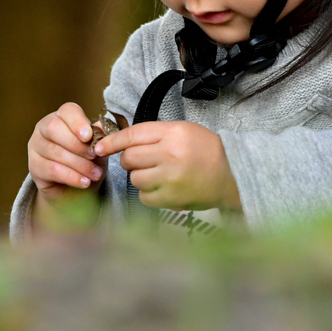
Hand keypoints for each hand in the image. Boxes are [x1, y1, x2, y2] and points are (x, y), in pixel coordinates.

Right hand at [27, 102, 104, 213]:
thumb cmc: (86, 161)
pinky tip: (85, 182)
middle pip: (54, 128)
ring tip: (95, 174)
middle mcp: (44, 128)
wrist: (74, 189)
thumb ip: (100, 136)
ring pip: (55, 151)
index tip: (88, 136)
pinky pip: (52, 170)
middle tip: (94, 156)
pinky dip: (72, 177)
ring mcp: (36, 146)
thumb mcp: (97, 147)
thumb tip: (106, 130)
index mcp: (61, 117)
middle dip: (77, 144)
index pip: (67, 111)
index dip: (78, 122)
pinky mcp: (34, 166)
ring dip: (79, 164)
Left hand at [94, 121, 240, 211]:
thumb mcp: (182, 131)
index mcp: (172, 133)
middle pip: (129, 158)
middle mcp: (169, 155)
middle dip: (130, 160)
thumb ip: (153, 135)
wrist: (231, 174)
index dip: (112, 142)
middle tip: (143, 160)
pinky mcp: (171, 199)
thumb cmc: (205, 150)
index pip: (132, 135)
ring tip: (157, 174)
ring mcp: (170, 178)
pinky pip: (144, 197)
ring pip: (135, 178)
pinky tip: (162, 187)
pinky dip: (148, 193)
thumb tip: (122, 142)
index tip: (100, 147)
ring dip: (140, 176)